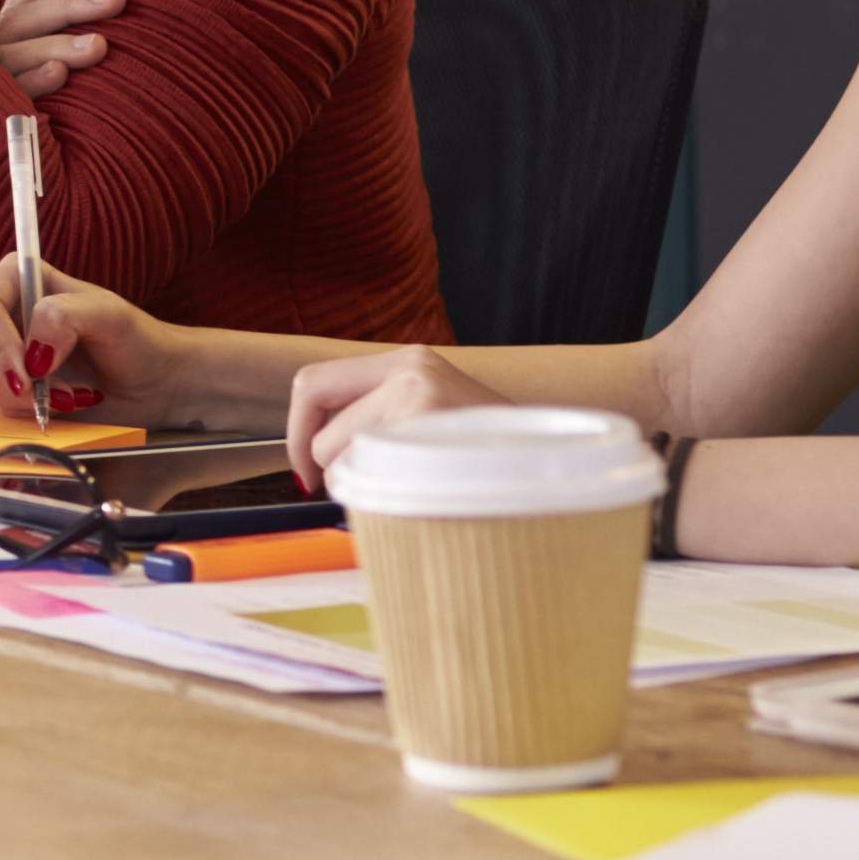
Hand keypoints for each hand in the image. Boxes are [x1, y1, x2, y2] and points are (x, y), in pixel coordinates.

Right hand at [0, 0, 123, 99]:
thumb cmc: (16, 92)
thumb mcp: (29, 53)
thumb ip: (56, 29)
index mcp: (5, 28)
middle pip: (28, 17)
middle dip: (73, 3)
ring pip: (17, 52)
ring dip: (58, 44)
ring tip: (100, 45)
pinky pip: (7, 94)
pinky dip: (32, 82)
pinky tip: (59, 75)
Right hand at [0, 255, 167, 423]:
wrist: (156, 386)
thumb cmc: (138, 340)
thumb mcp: (110, 315)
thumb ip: (66, 316)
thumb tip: (32, 351)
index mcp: (21, 280)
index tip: (28, 368)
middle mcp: (6, 313)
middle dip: (8, 373)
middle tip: (52, 387)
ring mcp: (6, 352)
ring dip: (22, 395)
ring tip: (68, 392)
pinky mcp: (11, 387)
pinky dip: (26, 409)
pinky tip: (63, 403)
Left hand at [283, 344, 503, 489]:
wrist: (560, 462)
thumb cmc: (497, 450)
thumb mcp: (437, 412)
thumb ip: (383, 414)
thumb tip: (316, 450)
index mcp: (411, 360)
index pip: (313, 382)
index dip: (298, 430)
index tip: (307, 465)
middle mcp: (411, 371)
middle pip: (321, 430)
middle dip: (328, 468)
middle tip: (354, 489)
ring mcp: (420, 402)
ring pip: (341, 460)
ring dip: (365, 486)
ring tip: (414, 488)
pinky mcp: (429, 435)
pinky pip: (371, 480)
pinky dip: (383, 499)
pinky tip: (423, 497)